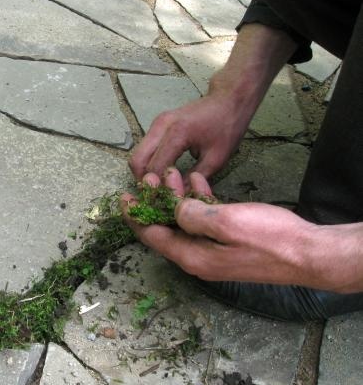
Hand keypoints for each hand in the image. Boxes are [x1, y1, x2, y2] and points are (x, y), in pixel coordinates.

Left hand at [119, 169, 355, 290]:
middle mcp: (198, 257)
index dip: (134, 215)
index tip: (123, 196)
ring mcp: (214, 252)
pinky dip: (197, 201)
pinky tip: (197, 180)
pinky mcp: (229, 243)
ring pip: (184, 222)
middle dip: (155, 201)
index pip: (150, 236)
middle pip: (165, 228)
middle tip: (149, 178)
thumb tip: (173, 211)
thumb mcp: (225, 222)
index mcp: (191, 256)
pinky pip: (204, 222)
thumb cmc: (268, 238)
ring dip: (177, 198)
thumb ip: (191, 216)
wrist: (308, 253)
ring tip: (172, 173)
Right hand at [129, 23, 299, 180]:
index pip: (155, 167)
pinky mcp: (157, 124)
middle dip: (144, 180)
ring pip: (138, 154)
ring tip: (160, 185)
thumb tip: (179, 196)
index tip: (164, 199)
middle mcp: (160, 126)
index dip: (157, 187)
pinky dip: (149, 162)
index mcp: (176, 134)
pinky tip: (162, 172)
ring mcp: (156, 123)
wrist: (228, 99)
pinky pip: (145, 147)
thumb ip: (195, 178)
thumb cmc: (227, 126)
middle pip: (137, 160)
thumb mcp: (217, 158)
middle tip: (157, 194)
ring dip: (145, 171)